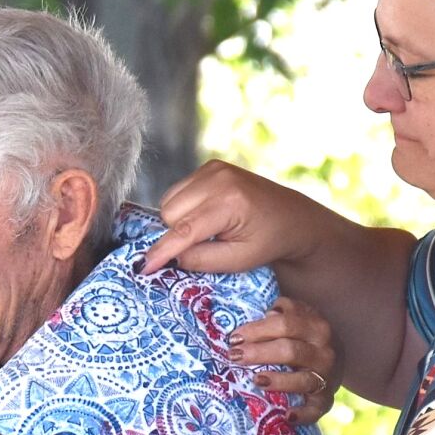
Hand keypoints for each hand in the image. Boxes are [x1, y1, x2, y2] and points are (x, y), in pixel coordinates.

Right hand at [141, 159, 328, 275]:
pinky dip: (183, 209)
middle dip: (176, 235)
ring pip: (168, 201)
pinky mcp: (209, 166)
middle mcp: (219, 178)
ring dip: (178, 222)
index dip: (162, 251)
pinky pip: (177, 192)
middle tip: (200, 247)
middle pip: (170, 213)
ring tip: (206, 232)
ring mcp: (213, 168)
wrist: (290, 217)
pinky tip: (205, 217)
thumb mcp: (238, 261)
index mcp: (230, 202)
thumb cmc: (267, 242)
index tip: (143, 267)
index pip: (184, 230)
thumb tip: (170, 258)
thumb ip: (202, 260)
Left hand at [230, 296, 341, 423]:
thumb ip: (283, 310)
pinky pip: (316, 410)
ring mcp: (327, 377)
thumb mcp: (299, 317)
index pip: (286, 324)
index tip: (235, 337)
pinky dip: (303, 414)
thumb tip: (264, 310)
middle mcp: (325, 352)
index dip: (258, 329)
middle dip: (259, 353)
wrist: (334, 362)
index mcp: (316, 327)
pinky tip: (286, 415)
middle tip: (234, 356)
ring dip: (278, 381)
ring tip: (256, 380)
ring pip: (302, 380)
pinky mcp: (325, 401)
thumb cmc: (305, 337)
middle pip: (290, 351)